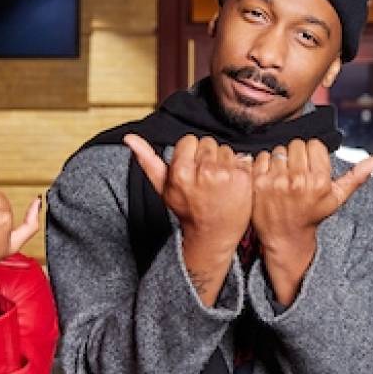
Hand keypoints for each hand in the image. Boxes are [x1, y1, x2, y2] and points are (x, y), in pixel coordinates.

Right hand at [125, 134, 253, 304]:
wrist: (212, 235)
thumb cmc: (187, 209)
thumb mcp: (163, 187)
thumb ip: (147, 160)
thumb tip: (129, 138)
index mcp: (181, 171)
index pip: (190, 140)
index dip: (191, 154)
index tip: (192, 170)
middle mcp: (203, 171)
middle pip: (208, 143)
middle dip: (208, 157)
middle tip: (206, 179)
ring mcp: (225, 175)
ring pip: (225, 149)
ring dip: (224, 162)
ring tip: (219, 182)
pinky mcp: (243, 179)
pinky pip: (242, 158)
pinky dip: (239, 169)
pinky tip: (232, 185)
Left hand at [250, 140, 372, 247]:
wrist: (285, 236)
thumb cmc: (312, 215)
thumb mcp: (336, 198)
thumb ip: (356, 177)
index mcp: (319, 181)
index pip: (314, 145)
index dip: (312, 154)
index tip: (310, 166)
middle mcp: (298, 180)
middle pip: (296, 144)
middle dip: (297, 155)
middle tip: (296, 171)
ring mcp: (276, 182)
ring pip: (279, 149)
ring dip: (281, 159)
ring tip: (283, 175)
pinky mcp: (258, 183)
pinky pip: (262, 156)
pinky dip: (265, 163)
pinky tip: (270, 177)